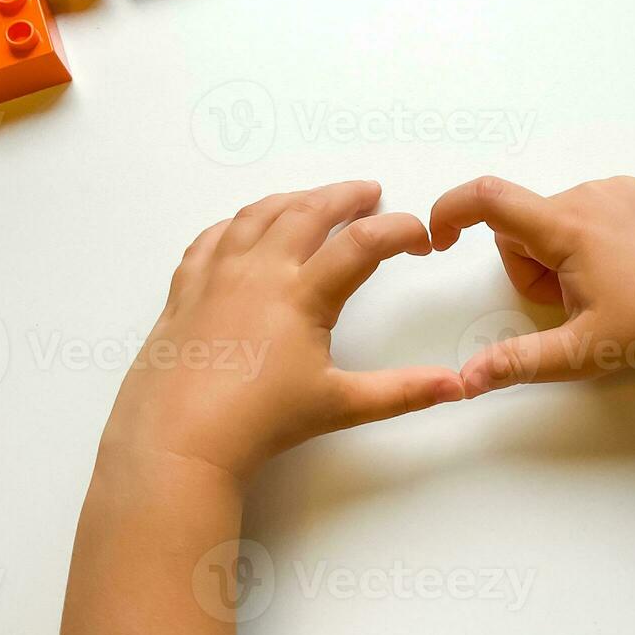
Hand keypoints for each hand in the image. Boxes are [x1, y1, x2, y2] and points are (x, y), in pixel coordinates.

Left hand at [99, 181, 464, 481]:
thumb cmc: (259, 424)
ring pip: (258, 215)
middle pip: (309, 211)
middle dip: (344, 196)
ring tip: (314, 199)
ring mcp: (217, 275)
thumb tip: (457, 387)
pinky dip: (237, 223)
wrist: (178, 441)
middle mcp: (259, 272)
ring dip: (293, 199)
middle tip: (369, 192)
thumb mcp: (339, 407)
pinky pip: (212, 238)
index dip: (398, 231)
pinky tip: (246, 227)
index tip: (420, 236)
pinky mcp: (186, 289)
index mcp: (301, 294)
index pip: (362, 244)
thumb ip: (402, 392)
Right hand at [429, 176, 634, 396]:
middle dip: (532, 265)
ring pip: (560, 217)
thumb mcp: (578, 354)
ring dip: (564, 254)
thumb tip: (464, 381)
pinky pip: (596, 208)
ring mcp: (623, 189)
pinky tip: (630, 271)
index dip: (450, 211)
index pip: (487, 199)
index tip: (439, 238)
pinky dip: (596, 238)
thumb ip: (515, 362)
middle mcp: (591, 195)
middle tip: (570, 305)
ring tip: (607, 291)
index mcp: (567, 226)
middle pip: (525, 225)